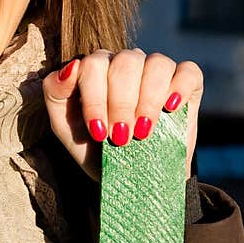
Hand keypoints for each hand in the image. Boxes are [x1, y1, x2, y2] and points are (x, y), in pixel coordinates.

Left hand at [42, 48, 201, 180]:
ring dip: (149, 100)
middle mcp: (126, 63)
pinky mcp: (187, 84)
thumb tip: (70, 67)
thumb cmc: (93, 149)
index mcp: (97, 68)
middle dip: (121, 104)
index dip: (96, 99)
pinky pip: (188, 71)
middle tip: (121, 136)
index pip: (94, 64)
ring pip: (157, 63)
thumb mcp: (64, 126)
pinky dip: (180, 87)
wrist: (129, 179)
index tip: (100, 132)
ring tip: (144, 131)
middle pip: (125, 63)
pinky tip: (171, 107)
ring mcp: (156, 71)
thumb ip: (55, 92)